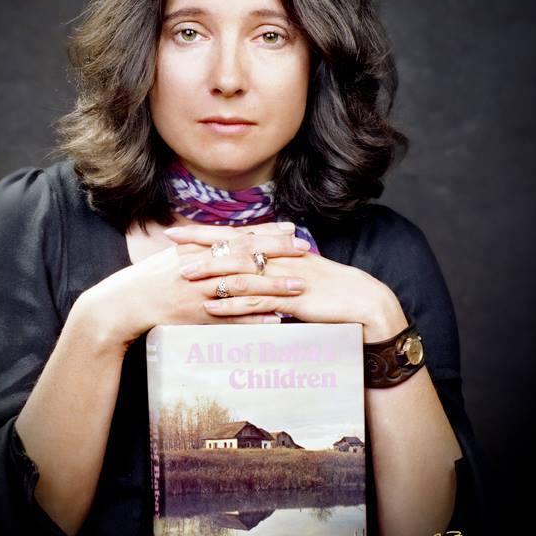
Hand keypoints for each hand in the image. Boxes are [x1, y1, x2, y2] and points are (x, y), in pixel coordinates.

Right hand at [76, 221, 308, 352]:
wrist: (125, 304)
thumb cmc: (151, 278)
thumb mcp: (176, 254)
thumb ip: (203, 246)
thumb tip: (230, 238)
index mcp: (198, 249)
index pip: (239, 237)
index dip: (267, 234)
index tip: (292, 231)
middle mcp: (200, 266)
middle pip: (246, 257)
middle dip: (278, 254)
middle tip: (306, 252)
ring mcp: (200, 292)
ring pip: (243, 287)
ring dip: (274, 286)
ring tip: (300, 287)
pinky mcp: (198, 316)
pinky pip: (231, 318)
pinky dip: (255, 318)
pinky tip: (277, 319)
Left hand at [167, 224, 409, 341]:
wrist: (365, 303)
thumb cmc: (333, 292)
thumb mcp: (300, 276)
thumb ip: (276, 271)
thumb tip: (254, 271)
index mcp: (280, 250)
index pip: (238, 236)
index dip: (209, 232)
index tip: (182, 229)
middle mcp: (279, 257)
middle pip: (233, 246)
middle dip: (200, 242)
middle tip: (170, 239)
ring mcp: (285, 276)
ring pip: (241, 271)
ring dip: (210, 273)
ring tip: (182, 275)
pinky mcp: (291, 298)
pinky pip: (257, 300)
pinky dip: (233, 304)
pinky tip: (212, 307)